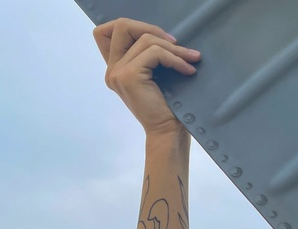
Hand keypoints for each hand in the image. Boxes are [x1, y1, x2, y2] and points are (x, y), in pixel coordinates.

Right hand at [94, 18, 200, 136]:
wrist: (168, 133)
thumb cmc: (167, 107)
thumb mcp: (155, 75)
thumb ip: (147, 56)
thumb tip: (162, 34)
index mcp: (115, 69)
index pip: (105, 32)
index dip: (132, 27)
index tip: (159, 41)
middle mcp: (112, 70)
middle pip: (122, 26)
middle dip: (152, 28)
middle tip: (176, 44)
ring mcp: (117, 72)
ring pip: (146, 39)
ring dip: (173, 48)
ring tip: (191, 59)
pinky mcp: (129, 75)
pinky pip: (155, 52)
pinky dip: (175, 58)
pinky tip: (188, 70)